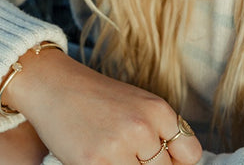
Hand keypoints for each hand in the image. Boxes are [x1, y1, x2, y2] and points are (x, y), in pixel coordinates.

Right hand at [2, 50, 202, 164]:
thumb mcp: (137, 104)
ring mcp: (119, 146)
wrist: (52, 85)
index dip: (176, 163)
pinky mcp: (95, 162)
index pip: (190, 154)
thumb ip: (159, 131)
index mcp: (158, 110)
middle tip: (127, 155)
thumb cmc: (94, 98)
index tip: (160, 160)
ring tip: (112, 156)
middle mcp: (143, 127)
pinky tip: (97, 160)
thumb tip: (175, 163)